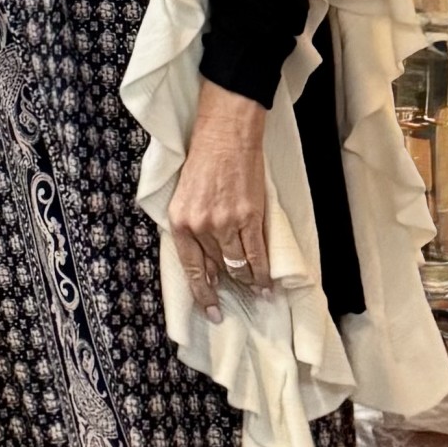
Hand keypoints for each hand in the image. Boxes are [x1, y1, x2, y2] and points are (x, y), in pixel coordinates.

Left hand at [168, 80, 272, 322]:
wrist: (226, 134)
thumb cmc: (202, 159)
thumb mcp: (183, 195)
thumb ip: (191, 227)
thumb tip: (206, 261)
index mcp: (180, 222)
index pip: (192, 268)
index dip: (203, 294)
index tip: (212, 312)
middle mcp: (201, 227)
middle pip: (217, 267)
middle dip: (226, 285)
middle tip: (234, 301)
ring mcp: (226, 223)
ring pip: (238, 264)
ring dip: (248, 282)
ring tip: (257, 294)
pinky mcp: (250, 217)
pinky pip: (257, 254)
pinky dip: (264, 273)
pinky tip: (268, 286)